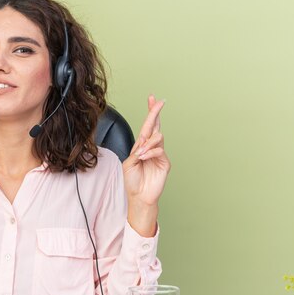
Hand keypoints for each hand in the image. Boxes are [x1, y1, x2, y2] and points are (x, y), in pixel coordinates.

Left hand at [122, 95, 170, 234]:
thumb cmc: (132, 181)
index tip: (152, 99)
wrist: (139, 196)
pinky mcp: (165, 162)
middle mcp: (151, 148)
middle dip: (155, 113)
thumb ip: (136, 152)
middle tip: (158, 102)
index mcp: (141, 146)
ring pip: (157, 137)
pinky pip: (160, 150)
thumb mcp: (128, 164)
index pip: (147, 126)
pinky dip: (150, 153)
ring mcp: (159, 154)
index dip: (150, 112)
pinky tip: (144, 158)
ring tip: (140, 154)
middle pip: (155, 126)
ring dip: (147, 143)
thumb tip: (144, 143)